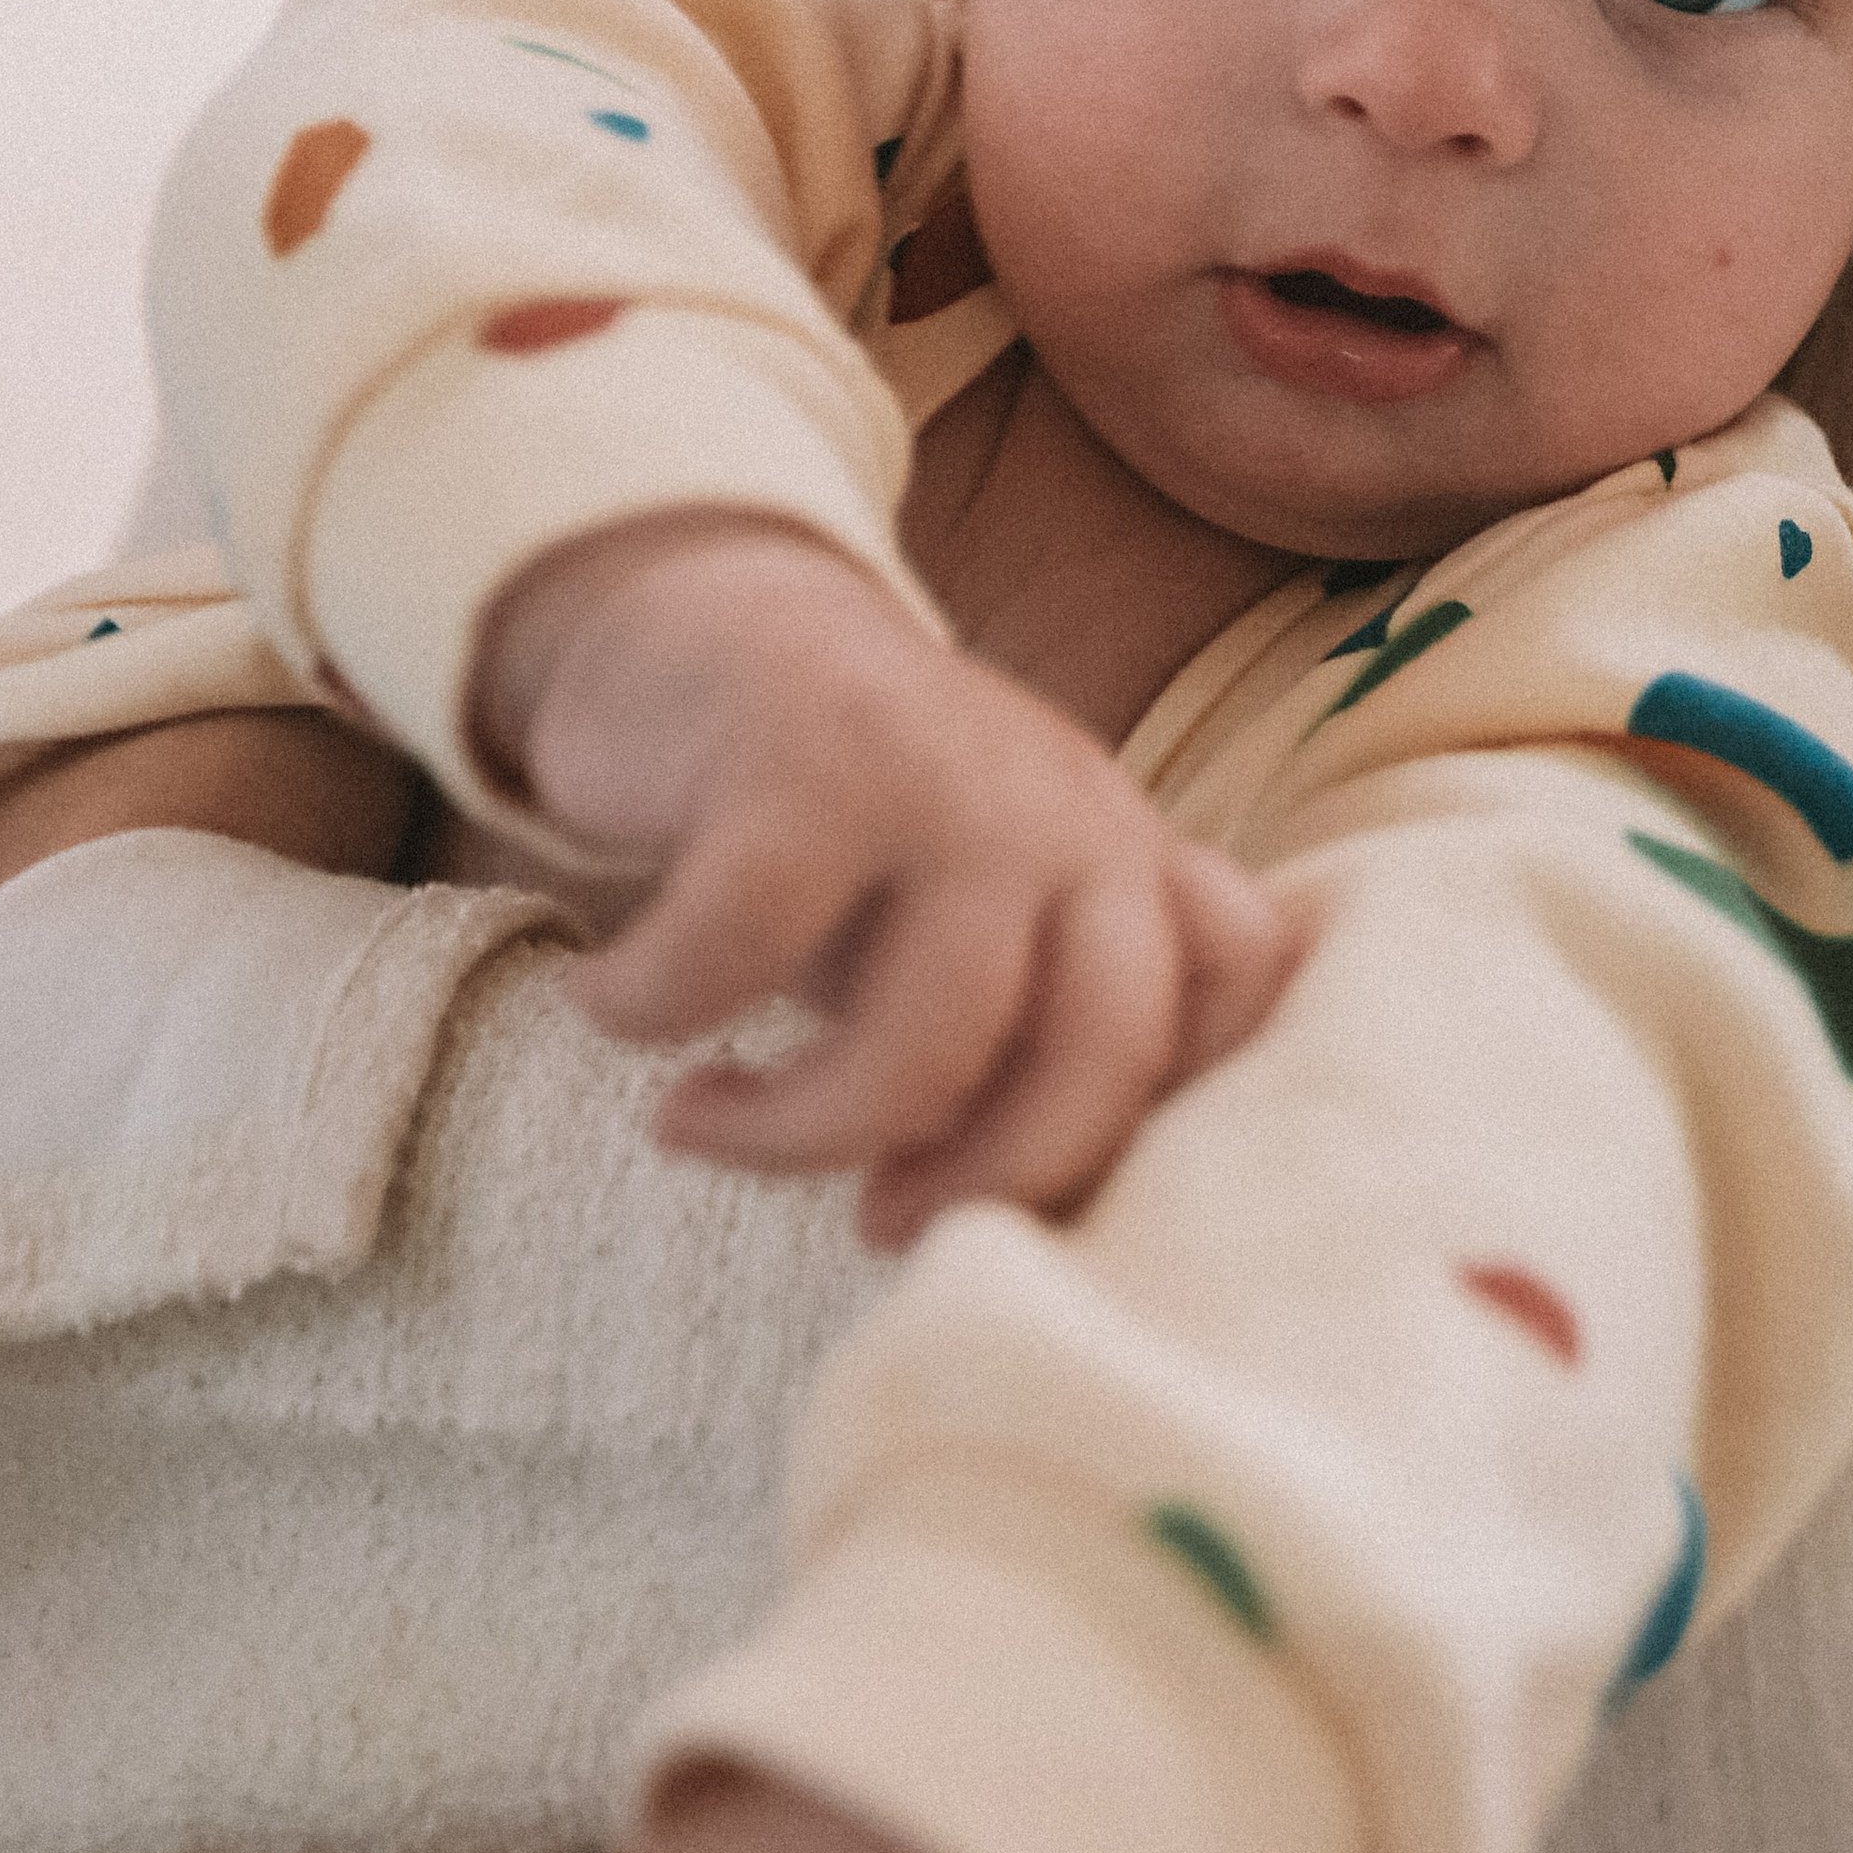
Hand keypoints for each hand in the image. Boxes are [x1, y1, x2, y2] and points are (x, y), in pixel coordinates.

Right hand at [476, 514, 1298, 1244]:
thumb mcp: (965, 930)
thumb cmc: (839, 834)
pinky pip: (742, 939)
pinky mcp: (811, 744)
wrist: (700, 622)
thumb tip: (1019, 1230)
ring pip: (929, 1035)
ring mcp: (950, 772)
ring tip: (694, 1122)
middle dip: (987, 1181)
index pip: (1242, 981)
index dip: (1150, 1106)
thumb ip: (1034, 1031)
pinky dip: (656, 1005)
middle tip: (871, 1225)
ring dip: (792, 1131)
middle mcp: (1071, 805)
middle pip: (1107, 1049)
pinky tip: (610, 1003)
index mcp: (1126, 854)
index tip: (1007, 1193)